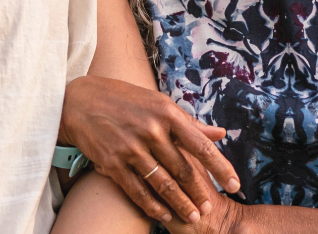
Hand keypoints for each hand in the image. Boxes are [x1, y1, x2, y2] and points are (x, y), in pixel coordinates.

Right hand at [58, 75, 240, 225]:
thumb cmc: (125, 100)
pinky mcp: (112, 163)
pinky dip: (153, 205)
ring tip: (194, 217)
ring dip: (181, 204)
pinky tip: (165, 214)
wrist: (81, 102)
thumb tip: (220, 134)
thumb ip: (190, 123)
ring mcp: (131, 147)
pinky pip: (137, 190)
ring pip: (163, 184)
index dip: (221, 167)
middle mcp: (151, 130)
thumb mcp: (159, 103)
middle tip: (210, 207)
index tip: (236, 184)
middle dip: (199, 192)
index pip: (201, 145)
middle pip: (183, 169)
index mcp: (166, 112)